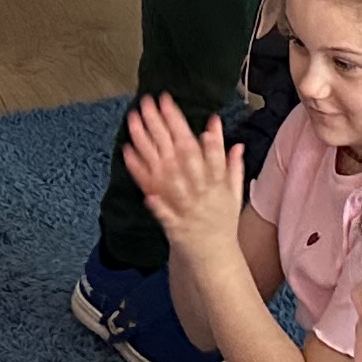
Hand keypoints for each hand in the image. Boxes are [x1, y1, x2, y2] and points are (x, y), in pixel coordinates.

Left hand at [119, 94, 245, 252]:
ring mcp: (183, 205)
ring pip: (163, 170)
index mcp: (215, 181)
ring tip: (132, 121)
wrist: (215, 260)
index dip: (181, 122)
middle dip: (161, 125)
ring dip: (147, 145)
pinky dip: (142, 179)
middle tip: (145, 102)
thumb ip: (231, 164)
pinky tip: (127, 157)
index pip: (197, 145)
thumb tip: (231, 138)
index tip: (168, 101)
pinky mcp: (170, 219)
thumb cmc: (223, 224)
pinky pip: (153, 196)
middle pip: (177, 152)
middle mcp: (199, 190)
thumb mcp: (234, 192)